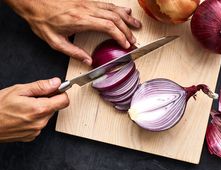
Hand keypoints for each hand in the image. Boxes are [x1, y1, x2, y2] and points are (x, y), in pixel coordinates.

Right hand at [0, 78, 68, 142]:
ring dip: (40, 110)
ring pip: (47, 116)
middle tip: (32, 98)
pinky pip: (39, 124)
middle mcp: (40, 122)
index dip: (61, 93)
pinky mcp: (31, 136)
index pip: (64, 101)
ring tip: (24, 107)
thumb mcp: (18, 90)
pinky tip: (22, 116)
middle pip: (55, 108)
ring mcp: (36, 131)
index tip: (55, 89)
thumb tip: (56, 82)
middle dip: (48, 100)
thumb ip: (41, 86)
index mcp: (39, 109)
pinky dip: (34, 119)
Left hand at [4, 0, 141, 64]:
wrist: (32, 0)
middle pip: (115, 18)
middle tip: (134, 40)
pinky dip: (119, 9)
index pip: (108, 27)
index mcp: (81, 20)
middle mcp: (88, 10)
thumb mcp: (55, 41)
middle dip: (128, 30)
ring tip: (137, 25)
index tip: (126, 45)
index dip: (121, 36)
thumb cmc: (42, 19)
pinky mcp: (87, 1)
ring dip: (127, 18)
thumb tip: (88, 61)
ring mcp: (88, 3)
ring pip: (114, 9)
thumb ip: (73, 52)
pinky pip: (108, 4)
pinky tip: (125, 12)